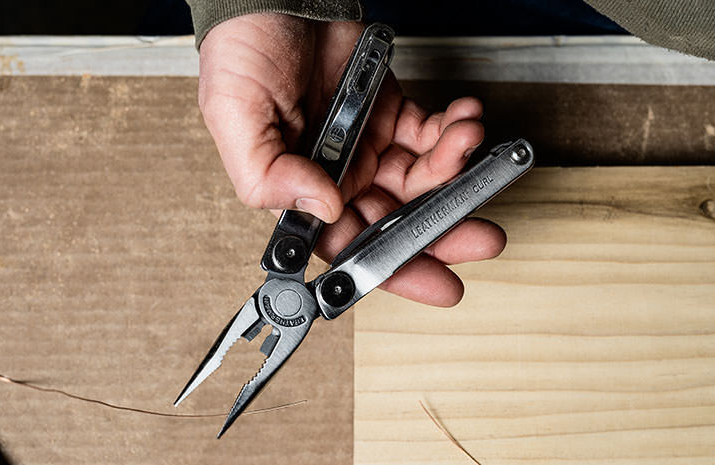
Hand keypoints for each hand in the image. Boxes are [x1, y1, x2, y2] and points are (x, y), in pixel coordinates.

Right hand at [198, 14, 505, 305]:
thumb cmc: (243, 52)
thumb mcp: (233, 117)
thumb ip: (268, 174)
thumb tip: (323, 209)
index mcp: (299, 190)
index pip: (349, 244)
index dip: (392, 268)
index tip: (435, 279)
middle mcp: (339, 177)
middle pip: (398, 221)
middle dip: (443, 230)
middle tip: (481, 236)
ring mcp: (369, 146)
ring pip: (423, 179)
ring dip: (454, 167)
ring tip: (466, 140)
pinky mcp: (393, 113)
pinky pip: (433, 134)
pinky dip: (454, 131)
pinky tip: (464, 119)